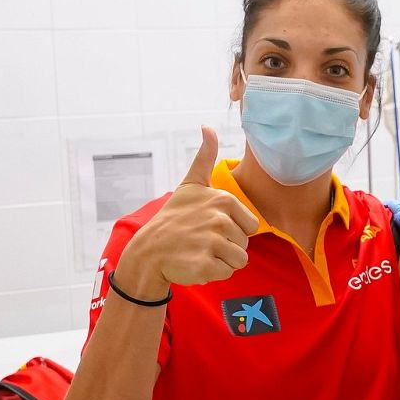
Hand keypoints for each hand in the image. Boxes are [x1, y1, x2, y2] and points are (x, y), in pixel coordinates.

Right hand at [119, 127, 257, 296]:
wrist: (149, 250)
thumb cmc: (174, 217)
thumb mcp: (191, 184)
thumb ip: (205, 157)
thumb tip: (208, 126)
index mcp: (222, 200)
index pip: (250, 226)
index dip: (233, 230)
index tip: (210, 226)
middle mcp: (218, 219)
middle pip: (245, 244)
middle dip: (227, 247)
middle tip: (202, 240)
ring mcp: (211, 242)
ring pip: (239, 260)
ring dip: (222, 261)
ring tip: (200, 251)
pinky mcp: (205, 264)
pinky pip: (226, 273)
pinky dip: (212, 273)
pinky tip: (194, 263)